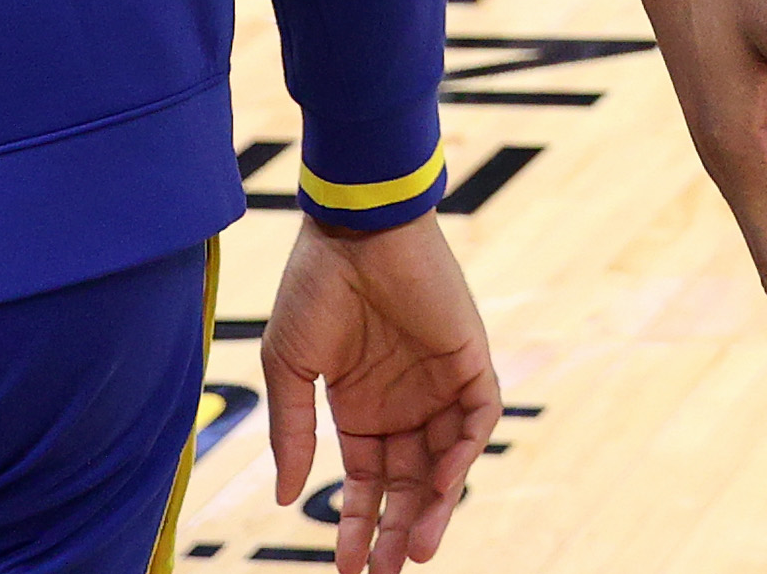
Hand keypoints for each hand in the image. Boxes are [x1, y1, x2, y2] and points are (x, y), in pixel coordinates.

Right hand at [263, 218, 500, 573]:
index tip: (346, 569)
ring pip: (445, 460)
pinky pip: (477, 416)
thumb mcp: (290, 369)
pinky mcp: (470, 356)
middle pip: (408, 483)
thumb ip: (292, 434)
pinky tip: (438, 484)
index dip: (357, 526)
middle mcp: (403, 403)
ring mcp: (438, 381)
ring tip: (416, 550)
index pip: (367, 484)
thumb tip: (289, 499)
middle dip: (398, 530)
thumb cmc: (314, 288)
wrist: (353, 228)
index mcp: (360, 410)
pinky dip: (463, 452)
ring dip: (435, 506)